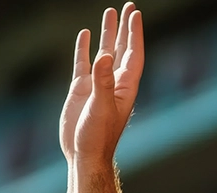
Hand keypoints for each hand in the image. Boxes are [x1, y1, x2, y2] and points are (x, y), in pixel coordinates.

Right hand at [59, 3, 143, 167]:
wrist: (84, 155)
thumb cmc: (98, 137)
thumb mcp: (101, 108)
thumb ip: (102, 82)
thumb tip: (103, 56)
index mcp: (125, 87)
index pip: (133, 53)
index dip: (135, 33)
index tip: (135, 13)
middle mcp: (113, 82)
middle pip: (122, 48)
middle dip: (125, 28)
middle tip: (127, 6)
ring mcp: (97, 85)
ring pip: (104, 52)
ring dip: (107, 34)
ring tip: (108, 13)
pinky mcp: (81, 90)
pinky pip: (83, 63)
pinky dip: (84, 49)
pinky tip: (85, 35)